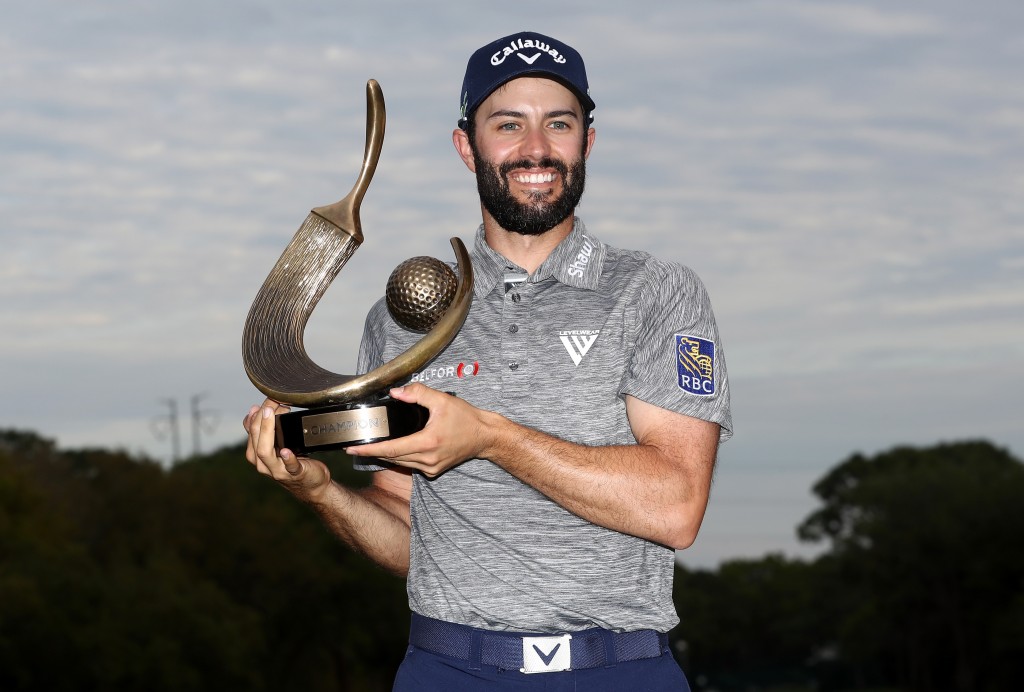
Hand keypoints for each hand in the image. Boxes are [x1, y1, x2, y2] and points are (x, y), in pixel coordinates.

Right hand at [243, 398, 331, 501]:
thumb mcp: (276, 445)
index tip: (267, 399)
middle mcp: (263, 464)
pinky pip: (290, 467)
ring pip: (265, 452)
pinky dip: (288, 458)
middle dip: (261, 419)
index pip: (250, 431)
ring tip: (272, 416)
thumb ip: (264, 430)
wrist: (311, 484)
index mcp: (257, 454)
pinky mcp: (295, 474)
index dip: (257, 414)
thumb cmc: (293, 462)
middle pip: (256, 440)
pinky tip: (286, 451)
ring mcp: (278, 470)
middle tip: (270, 403)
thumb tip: (253, 410)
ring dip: (267, 432)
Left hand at [346, 383, 495, 477]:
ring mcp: (431, 468)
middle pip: (391, 458)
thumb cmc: (466, 419)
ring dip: (384, 456)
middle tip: (354, 446)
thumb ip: (417, 393)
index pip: (390, 449)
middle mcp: (427, 459)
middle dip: (372, 452)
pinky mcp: (434, 470)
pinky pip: (410, 465)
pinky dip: (399, 458)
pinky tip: (393, 450)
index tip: (352, 448)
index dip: (368, 449)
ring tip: (369, 447)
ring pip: (400, 463)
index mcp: (427, 443)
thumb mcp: (442, 400)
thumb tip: (396, 392)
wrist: (485, 436)